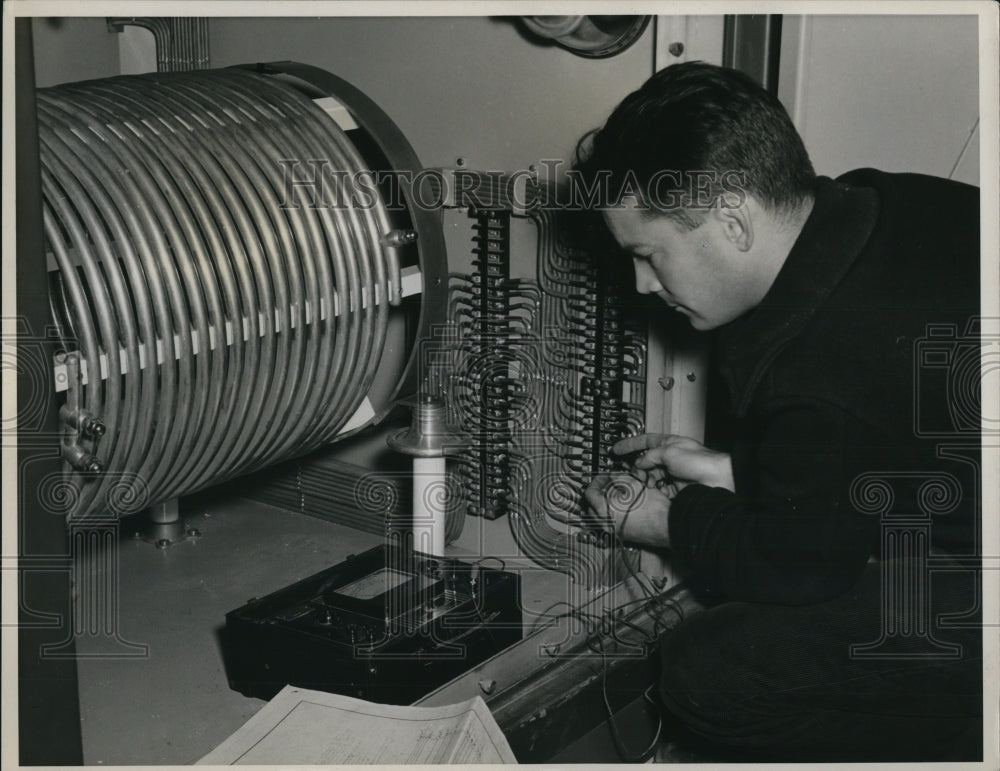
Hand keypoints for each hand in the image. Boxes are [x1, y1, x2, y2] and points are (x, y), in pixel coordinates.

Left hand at [583, 472, 675, 548]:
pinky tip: (624, 505)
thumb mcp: (632, 484)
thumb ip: (617, 478)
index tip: (603, 477)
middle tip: (607, 484)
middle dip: (598, 493)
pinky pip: (611, 522)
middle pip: (591, 506)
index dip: (596, 481)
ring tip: (616, 494)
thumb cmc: (653, 509)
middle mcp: (607, 524)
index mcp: (604, 511)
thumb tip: (612, 476)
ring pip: (601, 516)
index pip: (589, 494)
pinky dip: (613, 513)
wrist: (668, 525)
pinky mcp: (624, 535)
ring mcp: (615, 532)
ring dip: (605, 503)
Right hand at [613, 434, 734, 491]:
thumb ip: (650, 456)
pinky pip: (659, 489)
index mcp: (669, 444)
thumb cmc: (700, 461)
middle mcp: (670, 458)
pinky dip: (655, 490)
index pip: (644, 441)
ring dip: (647, 479)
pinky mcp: (676, 488)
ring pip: (651, 476)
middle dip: (639, 467)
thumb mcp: (669, 452)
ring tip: (647, 482)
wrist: (717, 480)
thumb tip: (639, 463)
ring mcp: (673, 473)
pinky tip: (655, 490)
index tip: (616, 449)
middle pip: (646, 461)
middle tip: (635, 473)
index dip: (629, 444)